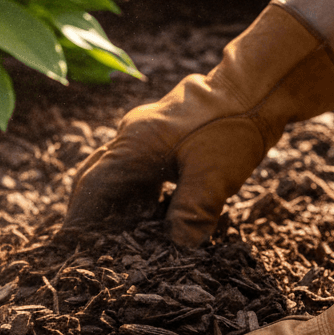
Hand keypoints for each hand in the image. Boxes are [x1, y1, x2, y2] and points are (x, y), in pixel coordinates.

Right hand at [64, 0, 333, 246]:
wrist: (261, 86)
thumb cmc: (233, 126)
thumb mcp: (213, 178)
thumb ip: (190, 215)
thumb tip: (177, 248)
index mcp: (132, 147)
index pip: (91, 189)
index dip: (80, 219)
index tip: (72, 244)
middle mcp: (131, 137)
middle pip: (95, 178)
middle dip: (91, 211)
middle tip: (90, 241)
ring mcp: (147, 133)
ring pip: (118, 173)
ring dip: (117, 203)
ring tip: (123, 233)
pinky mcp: (166, 134)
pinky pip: (140, 167)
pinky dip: (139, 192)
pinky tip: (156, 211)